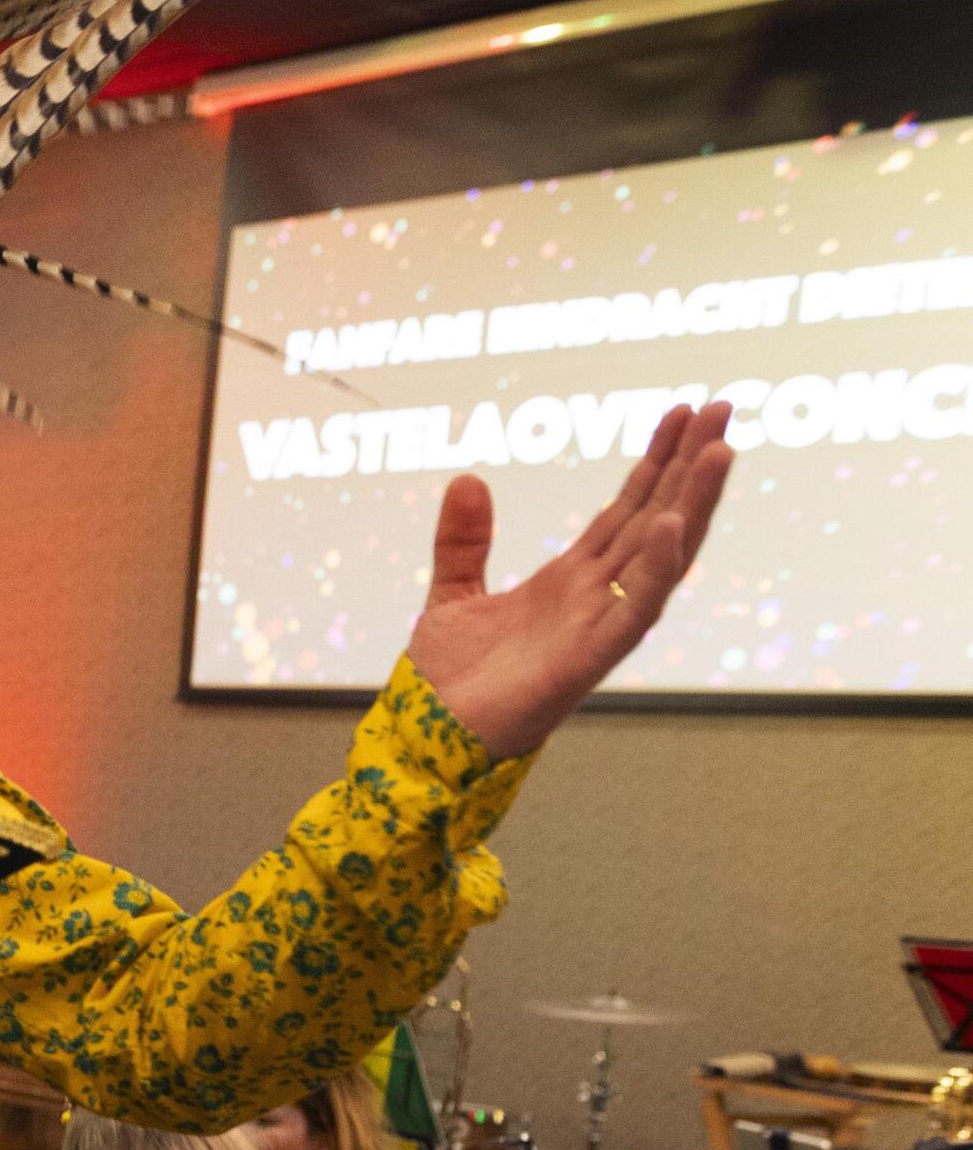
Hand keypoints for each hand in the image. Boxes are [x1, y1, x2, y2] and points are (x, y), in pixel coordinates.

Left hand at [405, 400, 734, 756]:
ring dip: (693, 506)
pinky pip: (634, 611)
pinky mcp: (588, 659)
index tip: (682, 413)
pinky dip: (657, 569)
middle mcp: (595, 598)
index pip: (626, 510)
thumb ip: (464, 541)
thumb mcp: (452, 593)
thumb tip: (467, 477)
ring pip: (661, 558)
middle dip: (689, 467)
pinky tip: (673, 525)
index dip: (655, 463)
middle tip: (722, 408)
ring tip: (720, 451)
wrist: (427, 741)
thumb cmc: (448, 681)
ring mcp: (598, 627)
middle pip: (656, 520)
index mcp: (570, 581)